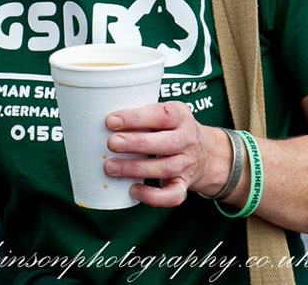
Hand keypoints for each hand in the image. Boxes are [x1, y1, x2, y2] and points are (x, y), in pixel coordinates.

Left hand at [104, 101, 231, 206]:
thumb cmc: (172, 128)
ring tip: (110, 167)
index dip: (135, 118)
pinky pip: (173, 195)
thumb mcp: (165, 112)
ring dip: (135, 168)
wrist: (205, 152)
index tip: (111, 121)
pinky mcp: (184, 184)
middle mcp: (187, 139)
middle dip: (136, 143)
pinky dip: (153, 196)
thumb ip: (142, 112)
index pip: (161, 115)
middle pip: (164, 143)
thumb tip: (102, 115)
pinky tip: (133, 190)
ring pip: (164, 168)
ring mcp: (187, 163)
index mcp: (181, 115)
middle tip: (111, 143)